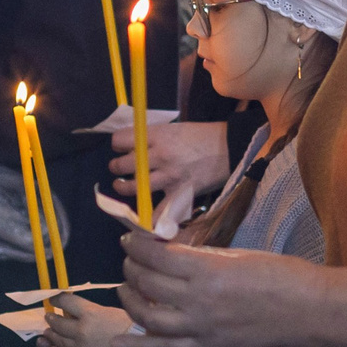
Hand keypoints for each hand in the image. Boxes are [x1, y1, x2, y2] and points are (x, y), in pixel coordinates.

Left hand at [38, 294, 135, 346]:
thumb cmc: (130, 327)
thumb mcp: (110, 311)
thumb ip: (92, 310)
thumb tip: (78, 309)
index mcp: (90, 312)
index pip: (66, 302)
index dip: (57, 299)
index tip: (53, 298)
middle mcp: (81, 329)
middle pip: (58, 323)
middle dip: (51, 319)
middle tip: (48, 316)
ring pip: (59, 340)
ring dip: (52, 334)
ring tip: (48, 331)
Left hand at [112, 119, 227, 208]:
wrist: (230, 148)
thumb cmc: (203, 136)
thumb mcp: (175, 128)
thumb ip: (153, 136)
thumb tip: (132, 143)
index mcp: (158, 135)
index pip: (121, 140)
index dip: (117, 144)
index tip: (120, 147)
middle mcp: (160, 155)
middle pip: (123, 164)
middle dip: (116, 166)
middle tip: (117, 167)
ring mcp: (169, 176)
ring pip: (134, 186)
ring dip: (123, 187)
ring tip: (122, 185)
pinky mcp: (179, 193)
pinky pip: (159, 211)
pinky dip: (149, 217)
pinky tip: (142, 215)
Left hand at [117, 230, 315, 346]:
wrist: (305, 310)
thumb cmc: (278, 275)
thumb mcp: (235, 255)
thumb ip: (199, 257)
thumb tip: (168, 252)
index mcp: (207, 270)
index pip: (155, 255)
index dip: (135, 245)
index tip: (129, 238)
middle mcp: (198, 300)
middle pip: (147, 283)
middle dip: (131, 267)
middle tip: (130, 260)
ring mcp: (200, 328)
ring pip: (148, 316)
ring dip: (130, 300)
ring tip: (127, 289)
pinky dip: (139, 345)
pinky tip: (118, 340)